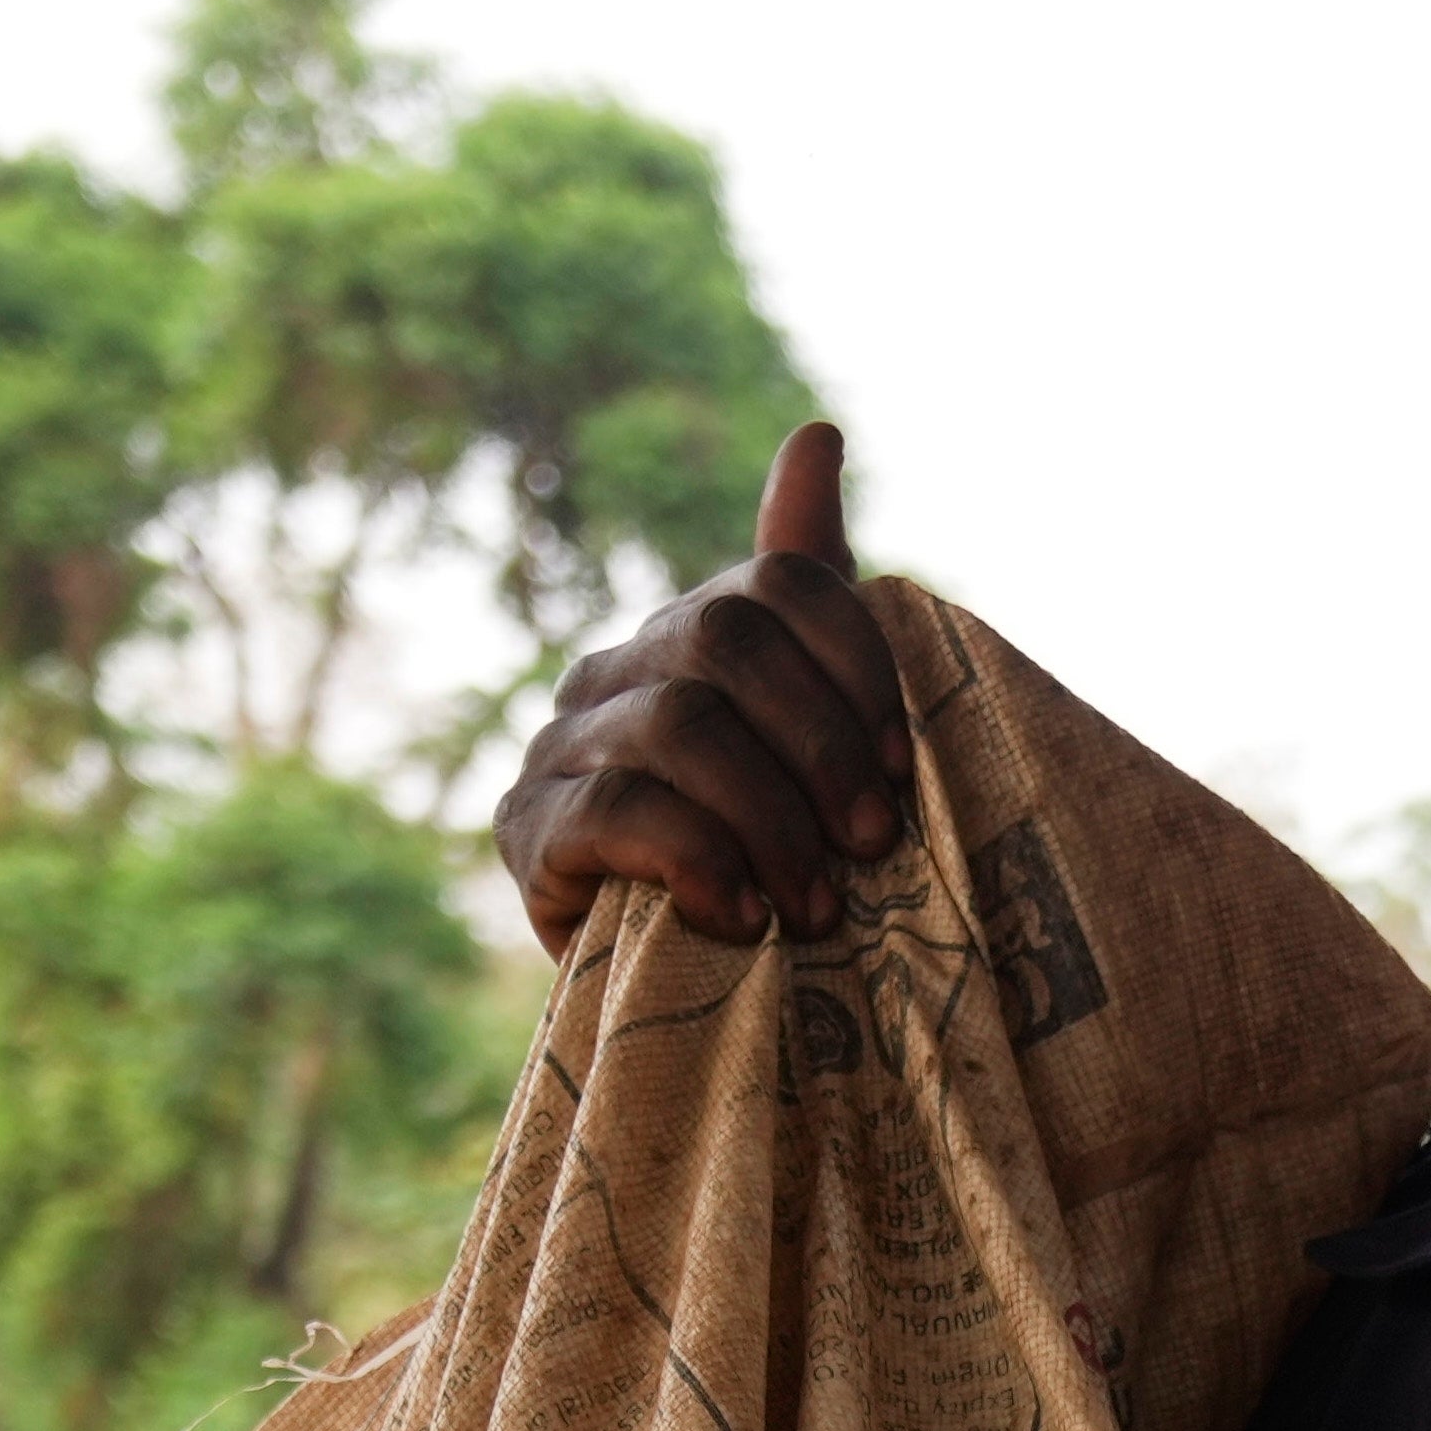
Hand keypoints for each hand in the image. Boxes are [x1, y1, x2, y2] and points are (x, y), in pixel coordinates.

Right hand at [489, 420, 904, 953]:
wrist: (679, 999)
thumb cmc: (767, 863)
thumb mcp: (814, 746)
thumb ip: (813, 598)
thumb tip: (817, 431)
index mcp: (688, 633)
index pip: (778, 586)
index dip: (855, 664)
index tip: (903, 767)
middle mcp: (614, 671)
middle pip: (725, 642)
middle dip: (819, 746)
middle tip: (875, 847)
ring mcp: (559, 746)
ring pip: (678, 728)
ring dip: (770, 820)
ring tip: (818, 909)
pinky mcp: (527, 832)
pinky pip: (618, 813)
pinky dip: (700, 864)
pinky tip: (747, 922)